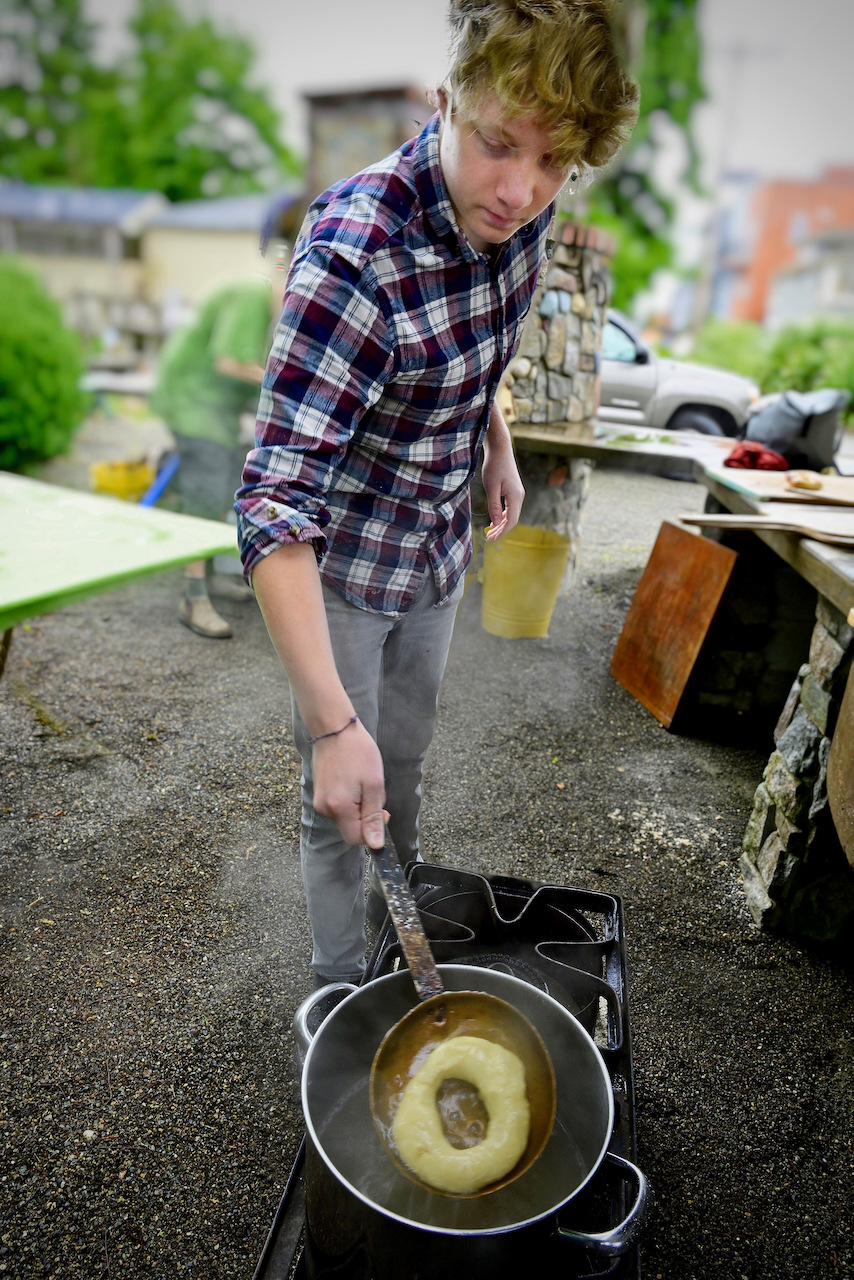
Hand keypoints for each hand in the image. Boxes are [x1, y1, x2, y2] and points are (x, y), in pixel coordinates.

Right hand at [311, 720, 387, 847]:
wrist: (334, 728)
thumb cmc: (357, 752)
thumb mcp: (374, 784)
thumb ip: (373, 817)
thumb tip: (375, 845)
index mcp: (339, 808)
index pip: (357, 838)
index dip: (373, 830)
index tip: (381, 810)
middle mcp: (324, 809)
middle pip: (352, 827)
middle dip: (366, 813)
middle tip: (370, 788)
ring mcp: (319, 801)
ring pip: (346, 816)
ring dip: (358, 804)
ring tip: (360, 779)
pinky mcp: (319, 793)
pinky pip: (339, 806)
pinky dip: (349, 798)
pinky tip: (352, 778)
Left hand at [482, 429, 523, 541]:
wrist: (500, 449)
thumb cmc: (494, 466)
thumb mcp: (491, 487)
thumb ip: (494, 505)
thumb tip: (496, 523)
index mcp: (515, 496)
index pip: (511, 520)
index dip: (502, 532)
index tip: (491, 539)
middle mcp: (519, 496)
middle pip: (512, 519)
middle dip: (501, 531)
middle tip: (489, 539)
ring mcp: (517, 494)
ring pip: (511, 514)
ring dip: (501, 524)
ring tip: (490, 533)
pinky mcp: (513, 491)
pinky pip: (510, 508)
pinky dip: (502, 516)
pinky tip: (494, 521)